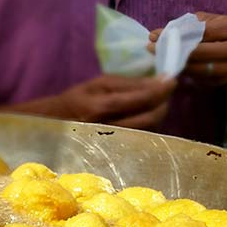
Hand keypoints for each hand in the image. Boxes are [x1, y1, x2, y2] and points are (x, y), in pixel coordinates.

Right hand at [21, 74, 176, 129]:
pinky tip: (149, 112)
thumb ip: (127, 83)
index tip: (172, 78)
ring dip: (160, 112)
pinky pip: (143, 135)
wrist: (54, 125)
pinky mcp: (118, 147)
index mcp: (100, 108)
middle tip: (168, 89)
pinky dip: (151, 122)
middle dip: (164, 102)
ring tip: (160, 98)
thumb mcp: (97, 84)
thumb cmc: (75, 99)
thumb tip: (157, 81)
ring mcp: (113, 140)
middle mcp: (108, 127)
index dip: (160, 89)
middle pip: (149, 117)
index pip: (140, 99)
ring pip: (149, 128)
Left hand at [150, 13, 226, 86]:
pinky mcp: (225, 81)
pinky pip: (200, 78)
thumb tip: (171, 28)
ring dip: (176, 63)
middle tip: (151, 48)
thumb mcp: (221, 23)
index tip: (155, 34)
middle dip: (173, 49)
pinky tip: (173, 67)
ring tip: (158, 57)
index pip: (202, 30)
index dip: (178, 32)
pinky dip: (185, 72)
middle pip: (199, 51)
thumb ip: (199, 22)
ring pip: (198, 67)